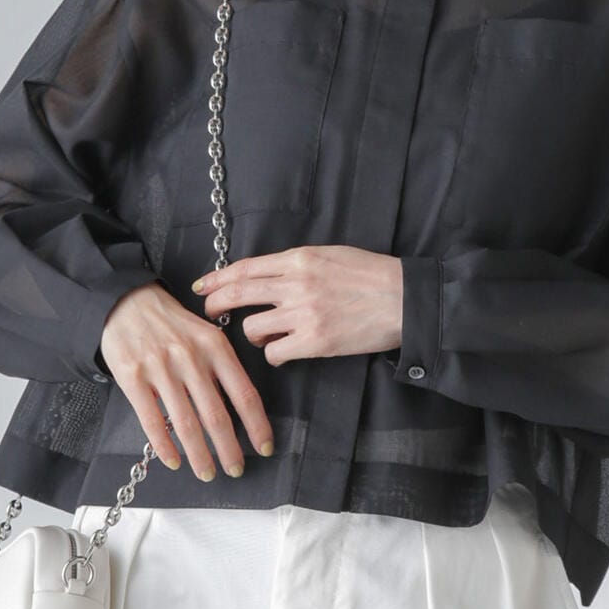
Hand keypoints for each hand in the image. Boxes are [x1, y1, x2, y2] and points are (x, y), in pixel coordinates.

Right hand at [98, 281, 275, 481]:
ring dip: (199, 455)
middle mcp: (191, 358)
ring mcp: (161, 368)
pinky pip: (152, 419)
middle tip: (235, 469)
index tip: (264, 447)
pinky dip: (165, 445)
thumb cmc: (171, 323)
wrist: (127, 302)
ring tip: (207, 472)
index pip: (244, 394)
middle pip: (217, 415)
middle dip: (229, 449)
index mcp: (216, 347)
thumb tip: (239, 409)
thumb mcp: (205, 335)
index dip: (257, 425)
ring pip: (186, 423)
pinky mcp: (133, 377)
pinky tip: (173, 460)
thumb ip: (222, 367)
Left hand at [193, 245, 402, 364]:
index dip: (219, 277)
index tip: (204, 285)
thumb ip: (296, 264)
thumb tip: (265, 275)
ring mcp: (304, 314)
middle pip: (238, 294)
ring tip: (264, 334)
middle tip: (210, 312)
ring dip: (252, 333)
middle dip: (216, 304)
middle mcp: (296, 283)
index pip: (245, 267)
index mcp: (299, 259)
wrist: (403, 299)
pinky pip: (274, 352)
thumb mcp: (330, 255)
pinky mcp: (315, 341)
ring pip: (252, 327)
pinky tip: (283, 351)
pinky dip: (273, 353)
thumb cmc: (372, 275)